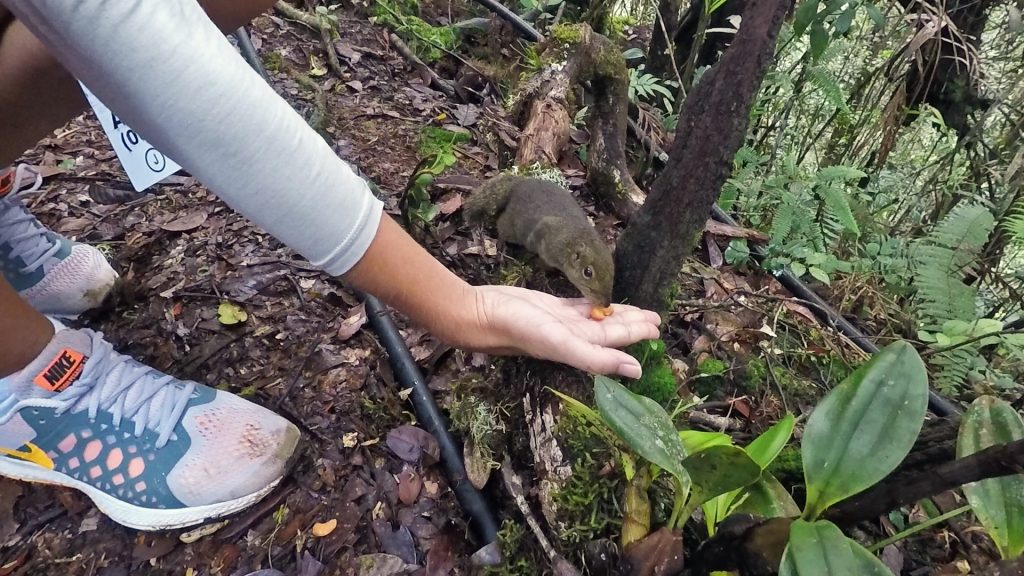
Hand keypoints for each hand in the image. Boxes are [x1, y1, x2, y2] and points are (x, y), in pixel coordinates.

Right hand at [464, 285, 661, 378]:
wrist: (482, 314)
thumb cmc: (519, 329)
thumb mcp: (561, 344)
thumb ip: (597, 359)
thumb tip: (635, 371)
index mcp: (578, 347)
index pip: (614, 343)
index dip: (635, 336)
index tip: (656, 330)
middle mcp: (572, 337)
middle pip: (610, 331)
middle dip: (632, 325)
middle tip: (656, 319)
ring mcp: (561, 322)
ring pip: (597, 318)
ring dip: (618, 315)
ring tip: (639, 311)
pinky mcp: (550, 307)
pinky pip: (579, 305)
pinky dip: (594, 304)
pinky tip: (603, 301)